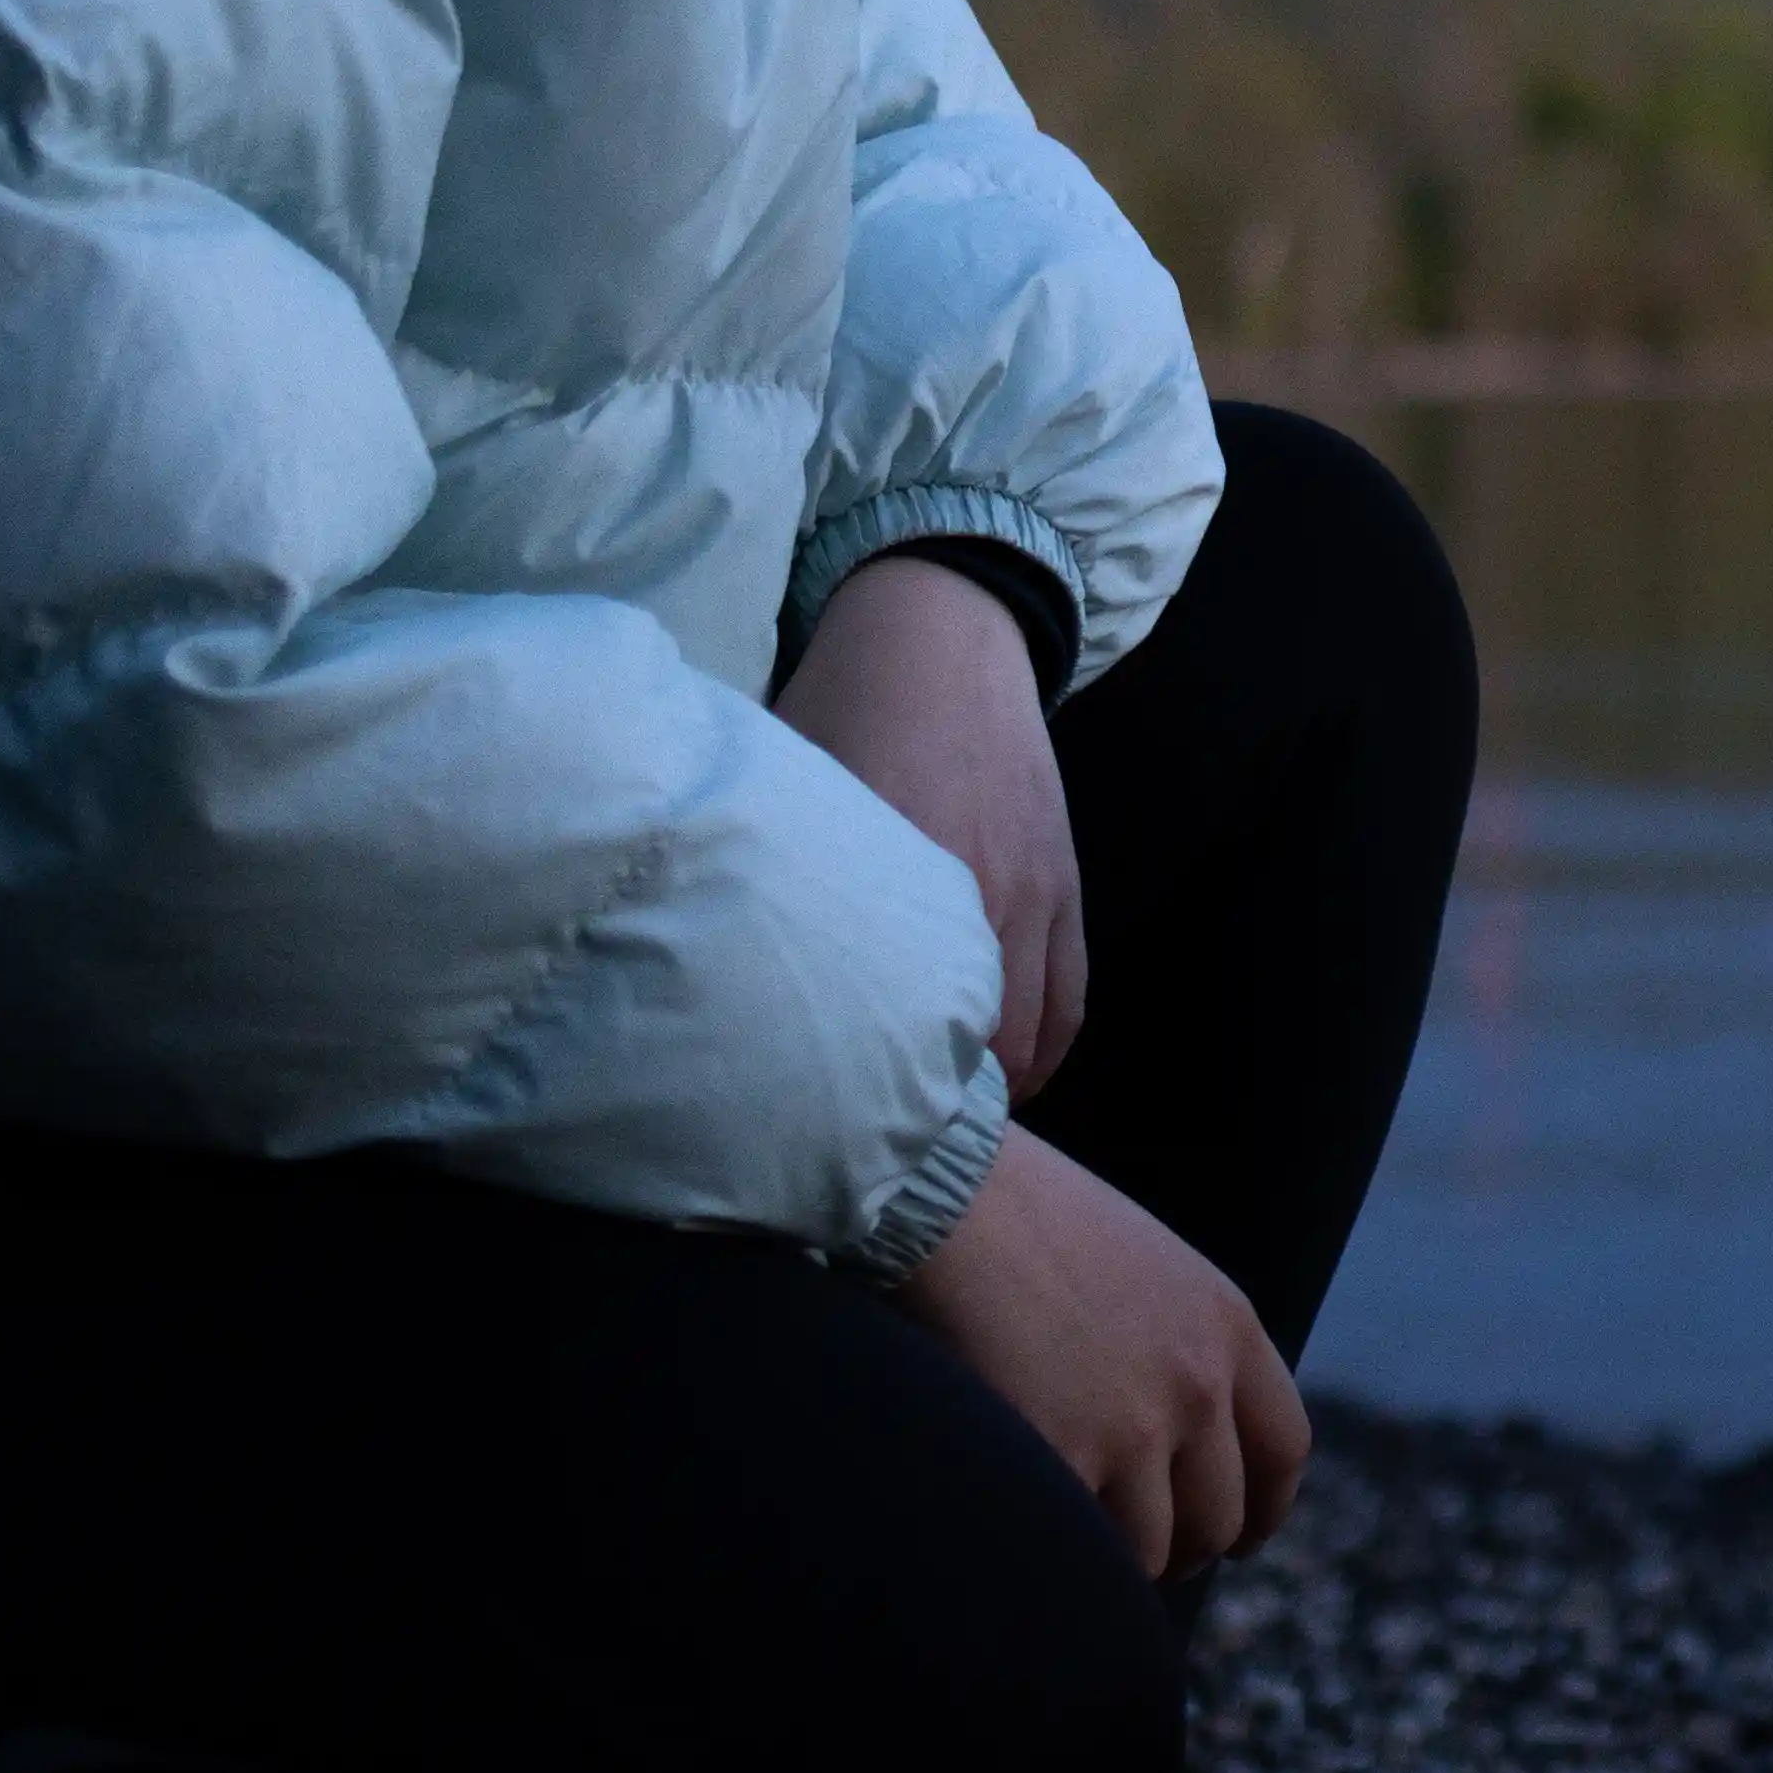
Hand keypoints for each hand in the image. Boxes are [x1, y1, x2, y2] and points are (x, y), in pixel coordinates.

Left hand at [775, 548, 1086, 1097]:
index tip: (828, 1129)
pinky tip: (1012, 1081)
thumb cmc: (842, 703)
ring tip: (941, 1123)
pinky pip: (1071, 996)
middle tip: (877, 1142)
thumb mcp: (789, 782)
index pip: (889, 1013)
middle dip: (930, 1107)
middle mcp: (973, 889)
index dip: (867, 1088)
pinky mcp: (1064, 882)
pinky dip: (1045, 1051)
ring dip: (992, 1090)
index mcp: (896, 866)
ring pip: (1028, 1034)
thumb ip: (770, 872)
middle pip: (968, 1044)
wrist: (941, 631)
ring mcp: (1031, 891)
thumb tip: (701, 962)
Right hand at [901, 1121, 1307, 1573]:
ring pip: (1153, 1549)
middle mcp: (1196, 1382)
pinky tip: (1036, 1528)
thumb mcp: (1145, 1262)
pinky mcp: (1064, 1457)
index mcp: (1225, 1325)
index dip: (1265, 1507)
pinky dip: (1064, 1549)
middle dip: (1186, 1546)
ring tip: (1082, 1542)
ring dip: (1120, 1558)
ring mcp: (1135, 1426)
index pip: (1283, 1448)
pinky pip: (1083, 1548)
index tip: (1240, 1533)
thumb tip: (1178, 1432)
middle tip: (1145, 1551)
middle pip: (1221, 1516)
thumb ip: (1179, 1340)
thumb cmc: (1022, 1214)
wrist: (945, 1191)